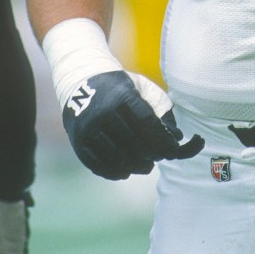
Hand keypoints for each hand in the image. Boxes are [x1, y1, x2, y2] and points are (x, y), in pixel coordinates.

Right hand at [62, 70, 203, 179]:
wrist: (80, 81)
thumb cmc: (119, 87)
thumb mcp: (141, 87)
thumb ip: (159, 107)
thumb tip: (177, 136)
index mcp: (123, 96)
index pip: (147, 123)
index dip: (161, 140)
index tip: (171, 149)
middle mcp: (104, 112)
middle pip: (133, 143)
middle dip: (149, 155)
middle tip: (157, 159)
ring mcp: (89, 128)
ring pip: (116, 157)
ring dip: (134, 166)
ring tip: (144, 166)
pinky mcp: (78, 141)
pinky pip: (97, 164)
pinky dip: (114, 172)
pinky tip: (125, 172)